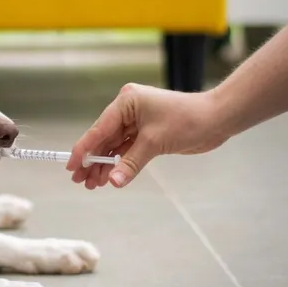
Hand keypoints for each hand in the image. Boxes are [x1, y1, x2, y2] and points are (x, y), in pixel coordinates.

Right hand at [66, 83, 228, 188]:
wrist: (216, 119)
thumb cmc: (187, 121)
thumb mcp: (154, 142)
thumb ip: (131, 163)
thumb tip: (113, 182)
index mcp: (126, 102)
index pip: (99, 129)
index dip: (84, 149)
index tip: (71, 166)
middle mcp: (128, 109)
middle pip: (104, 138)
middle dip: (93, 161)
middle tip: (80, 181)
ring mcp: (137, 121)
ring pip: (114, 146)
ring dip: (105, 165)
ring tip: (93, 184)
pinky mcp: (146, 133)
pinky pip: (127, 149)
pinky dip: (119, 163)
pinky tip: (110, 177)